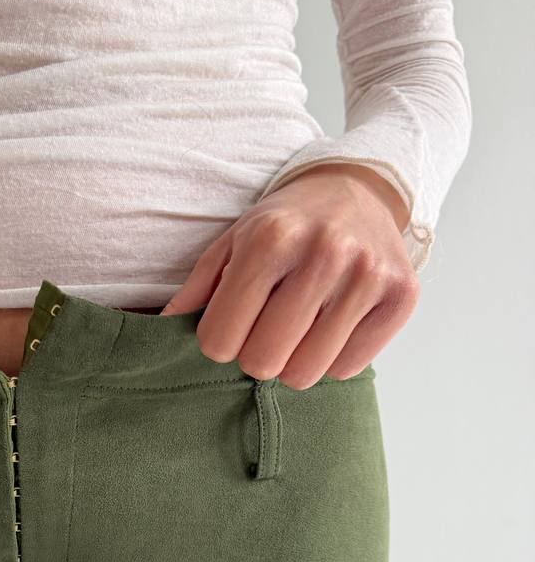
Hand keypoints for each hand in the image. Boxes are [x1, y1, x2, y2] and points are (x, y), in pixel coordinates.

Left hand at [160, 163, 420, 387]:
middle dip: (256, 356)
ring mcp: (367, 274)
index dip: (219, 342)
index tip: (230, 327)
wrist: (359, 189)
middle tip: (265, 331)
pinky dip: (334, 356)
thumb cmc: (285, 224)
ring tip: (299, 328)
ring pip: (308, 373)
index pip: (221, 340)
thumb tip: (158, 333)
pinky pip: (348, 367)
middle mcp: (323, 253)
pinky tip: (333, 324)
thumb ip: (196, 290)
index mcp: (270, 238)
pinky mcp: (402, 295)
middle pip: (264, 361)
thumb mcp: (232, 241)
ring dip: (295, 361)